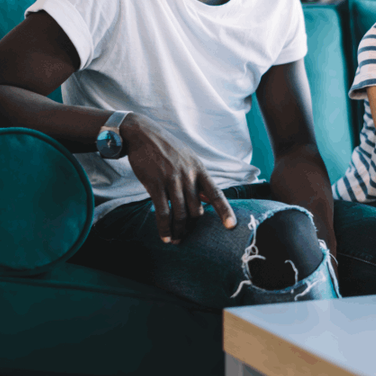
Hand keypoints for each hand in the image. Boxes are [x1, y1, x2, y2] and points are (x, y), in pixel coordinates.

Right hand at [119, 113, 235, 243]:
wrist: (144, 135)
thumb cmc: (168, 149)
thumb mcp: (189, 159)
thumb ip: (199, 180)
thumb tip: (209, 200)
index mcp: (199, 169)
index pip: (216, 193)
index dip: (225, 211)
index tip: (232, 226)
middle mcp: (188, 175)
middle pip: (196, 209)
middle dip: (193, 226)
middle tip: (187, 235)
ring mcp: (172, 180)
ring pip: (180, 214)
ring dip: (179, 231)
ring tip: (176, 240)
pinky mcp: (155, 184)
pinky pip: (162, 212)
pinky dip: (164, 227)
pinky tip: (165, 237)